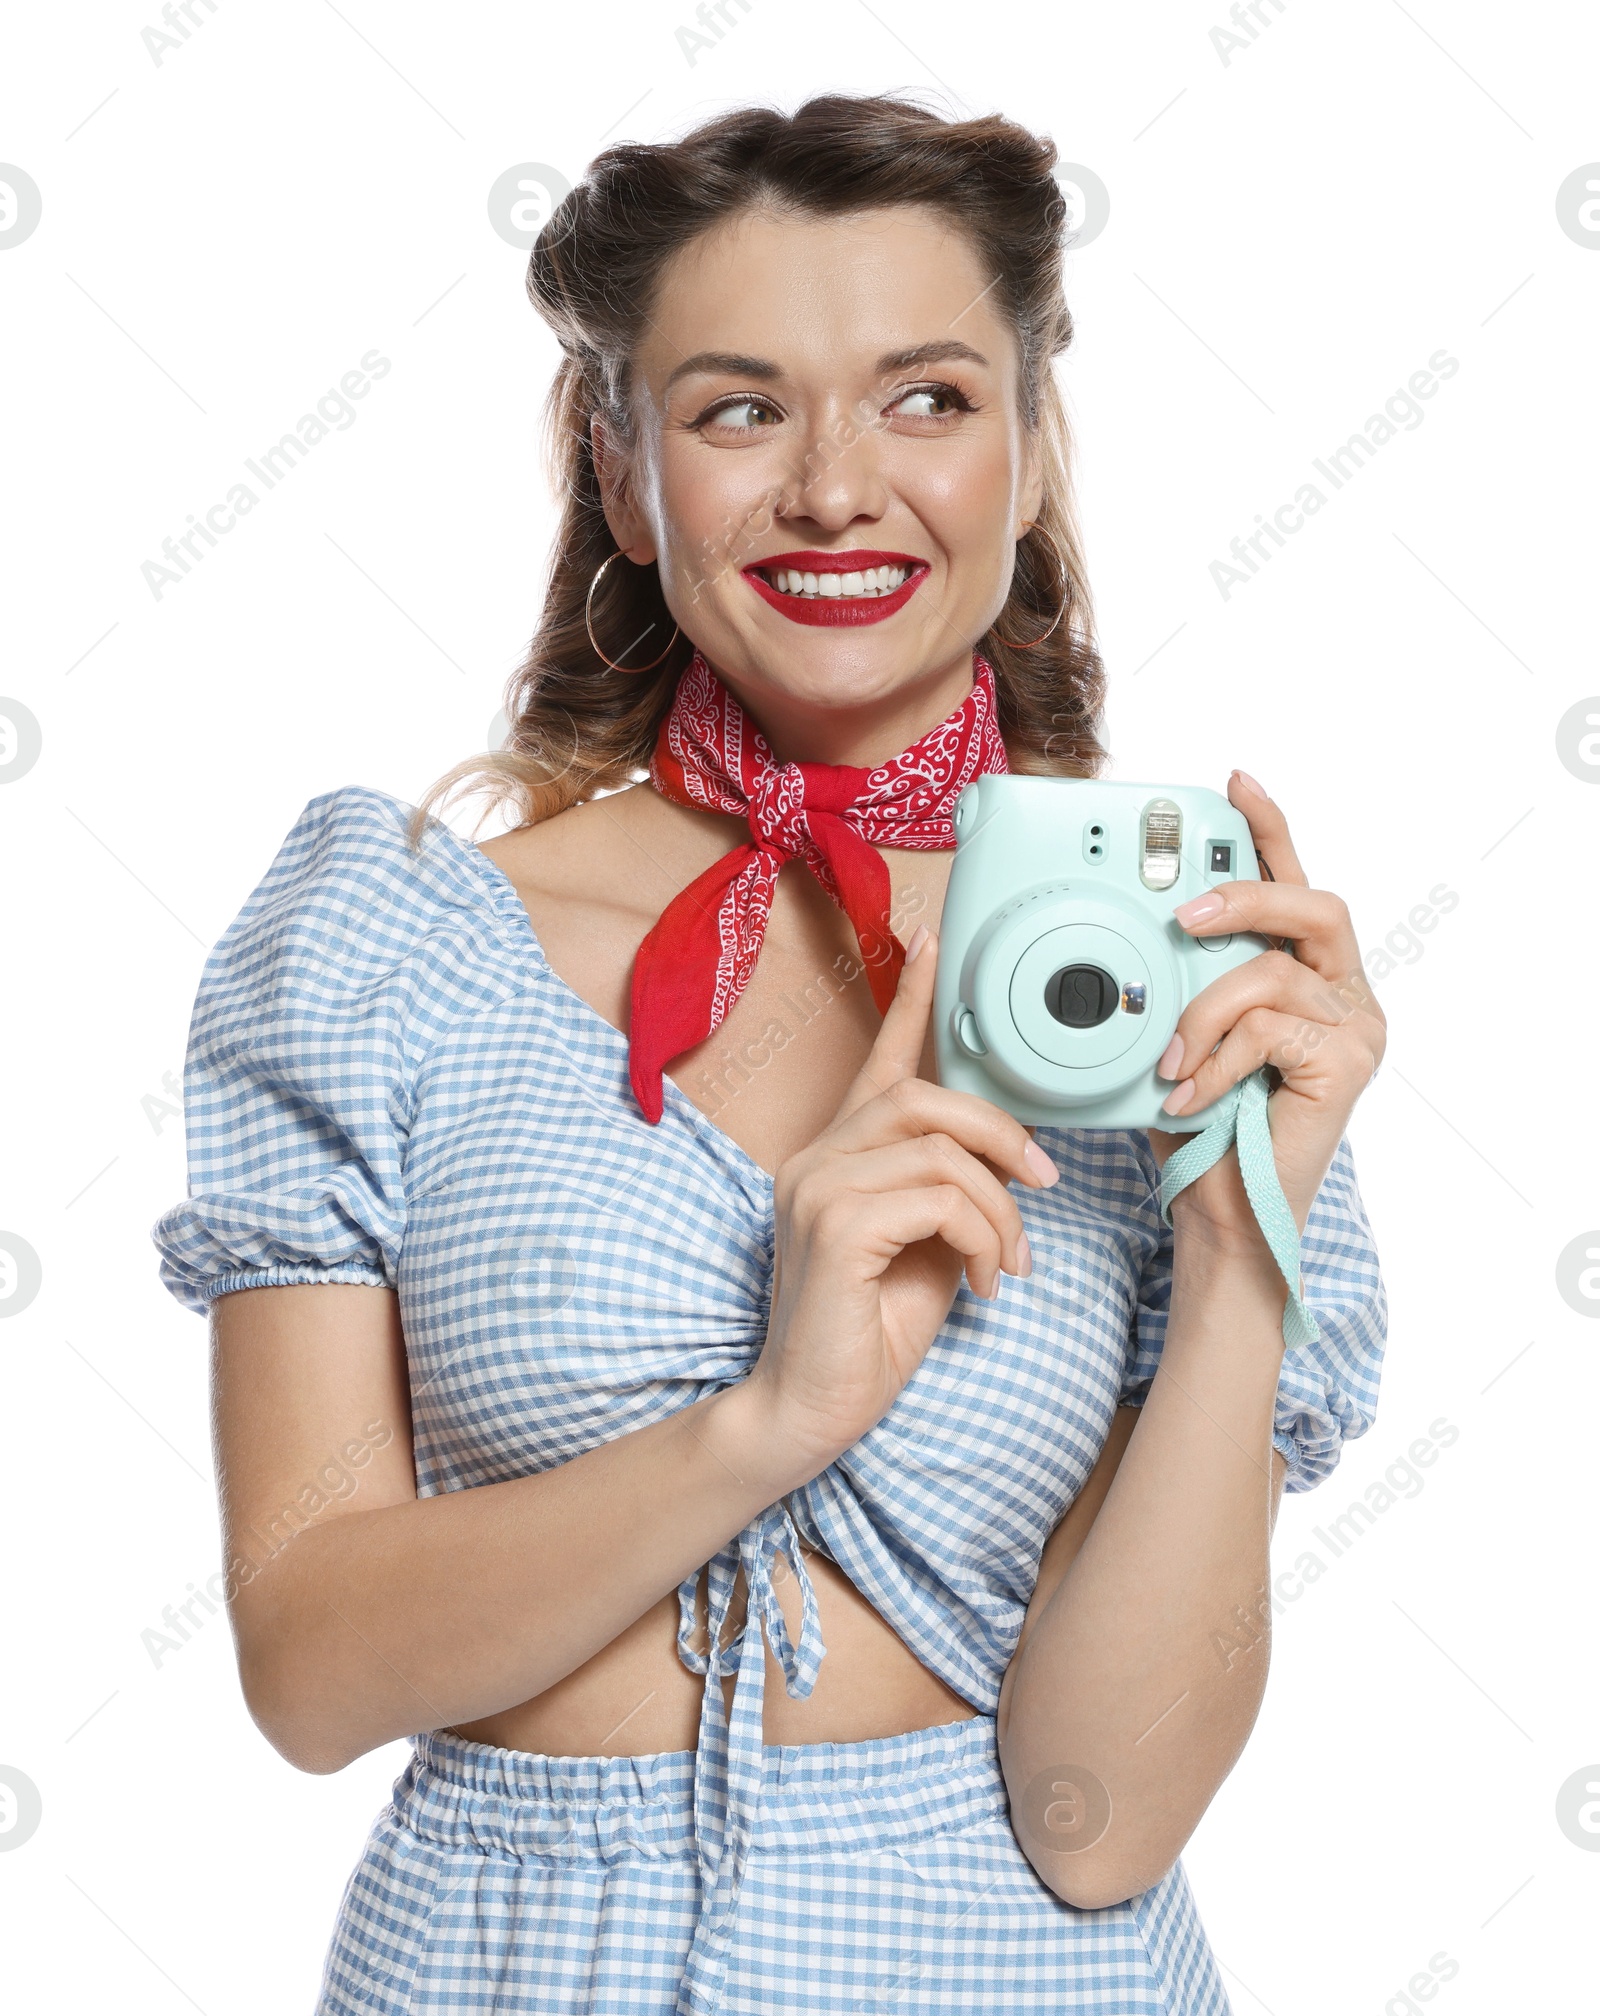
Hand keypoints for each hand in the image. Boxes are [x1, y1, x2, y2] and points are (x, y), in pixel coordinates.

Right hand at [744, 924, 1058, 1488]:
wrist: (810, 1409)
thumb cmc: (868, 1332)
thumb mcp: (930, 1247)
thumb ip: (955, 1193)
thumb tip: (1011, 1164)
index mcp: (837, 1155)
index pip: (879, 1060)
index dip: (909, 997)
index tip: (931, 938)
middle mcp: (816, 1158)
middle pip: (925, 1097)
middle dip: (1000, 1134)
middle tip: (1042, 1183)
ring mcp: (816, 1188)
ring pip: (941, 1152)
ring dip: (1000, 1208)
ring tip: (1008, 1262)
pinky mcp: (833, 1226)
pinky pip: (939, 1199)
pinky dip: (983, 1236)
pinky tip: (984, 1281)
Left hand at [1146, 771, 1385, 1242]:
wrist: (1223, 1215)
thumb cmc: (1199, 1126)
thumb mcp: (1176, 1034)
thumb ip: (1176, 982)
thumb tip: (1123, 935)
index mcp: (1306, 975)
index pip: (1294, 884)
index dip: (1269, 830)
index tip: (1233, 782)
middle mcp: (1343, 994)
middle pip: (1312, 906)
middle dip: (1245, 896)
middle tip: (1185, 914)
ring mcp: (1355, 1029)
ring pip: (1273, 974)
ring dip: (1204, 1010)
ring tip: (1170, 1059)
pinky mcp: (1348, 1066)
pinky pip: (1269, 1030)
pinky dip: (1217, 1060)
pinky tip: (1190, 1095)